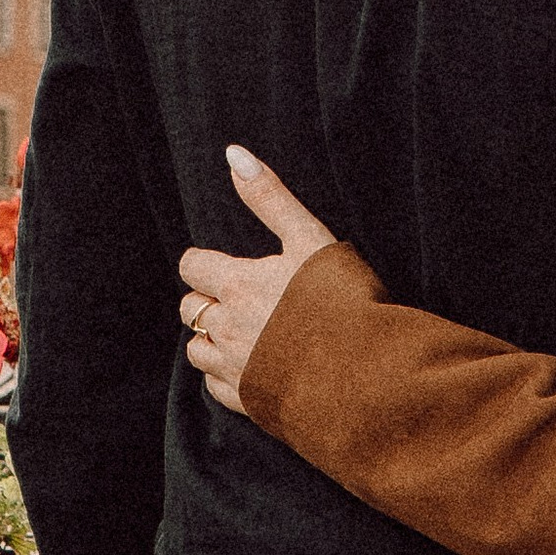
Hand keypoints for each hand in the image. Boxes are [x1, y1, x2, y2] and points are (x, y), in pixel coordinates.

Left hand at [179, 148, 338, 413]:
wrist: (366, 371)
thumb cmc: (342, 300)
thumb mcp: (310, 238)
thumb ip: (270, 197)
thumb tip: (233, 154)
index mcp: (238, 284)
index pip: (192, 266)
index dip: (204, 263)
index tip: (226, 265)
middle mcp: (227, 326)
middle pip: (189, 309)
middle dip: (205, 300)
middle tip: (238, 297)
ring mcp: (235, 368)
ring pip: (196, 351)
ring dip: (210, 339)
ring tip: (243, 332)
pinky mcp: (248, 400)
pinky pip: (216, 388)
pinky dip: (225, 376)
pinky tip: (252, 366)